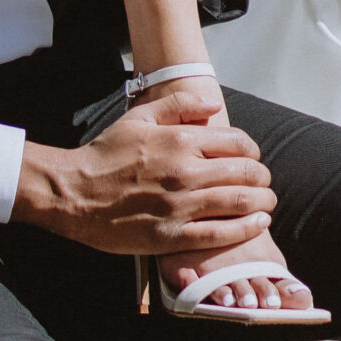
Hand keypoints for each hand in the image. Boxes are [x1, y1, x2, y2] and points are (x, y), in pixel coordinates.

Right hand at [13, 88, 274, 258]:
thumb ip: (178, 105)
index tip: (251, 158)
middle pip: (246, 173)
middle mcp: (184, 171)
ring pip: (240, 202)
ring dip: (263, 202)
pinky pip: (221, 233)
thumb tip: (212, 104)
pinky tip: (258, 223)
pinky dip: (246, 228)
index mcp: (179, 140)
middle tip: (264, 183)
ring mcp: (180, 205)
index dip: (252, 150)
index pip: (237, 143)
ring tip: (267, 203)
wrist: (74, 192)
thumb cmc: (106, 154)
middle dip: (263, 177)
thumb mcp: (139, 117)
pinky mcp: (172, 236)